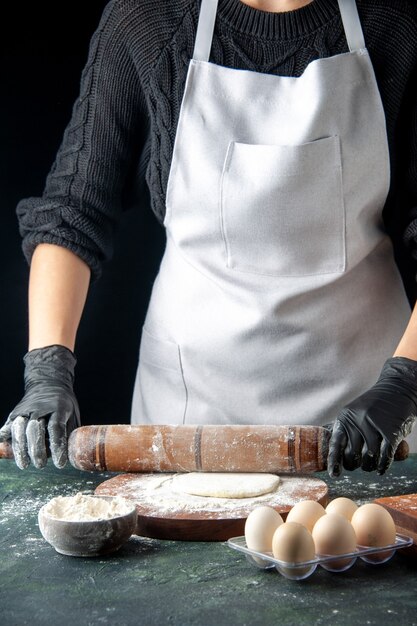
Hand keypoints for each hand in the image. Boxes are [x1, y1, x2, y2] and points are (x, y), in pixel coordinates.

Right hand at [0, 345, 79, 468]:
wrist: (48, 383)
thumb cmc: (64, 405)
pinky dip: (4, 436)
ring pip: (19, 428)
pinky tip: (4, 448)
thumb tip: (71, 457)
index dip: (57, 446)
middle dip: (36, 449)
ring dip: (20, 448)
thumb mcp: (72, 415)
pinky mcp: (15, 414)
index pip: (56, 428)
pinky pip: (8, 426)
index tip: (59, 463)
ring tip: (24, 464)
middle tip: (40, 464)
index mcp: (59, 407)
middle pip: (35, 429)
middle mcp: (40, 408)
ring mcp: (25, 410)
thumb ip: (70, 433)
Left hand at [327, 357, 416, 476]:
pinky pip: (385, 456)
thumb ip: (346, 429)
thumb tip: (335, 453)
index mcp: (346, 417)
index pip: (336, 443)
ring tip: (371, 465)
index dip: (334, 461)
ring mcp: (375, 424)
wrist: (398, 389)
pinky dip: (383, 465)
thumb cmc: (375, 406)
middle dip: (355, 464)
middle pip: (352, 455)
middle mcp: (358, 420)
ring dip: (370, 466)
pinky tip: (381, 469)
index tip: (334, 475)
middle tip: (360, 464)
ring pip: (369, 457)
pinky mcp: (391, 430)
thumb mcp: (355, 412)